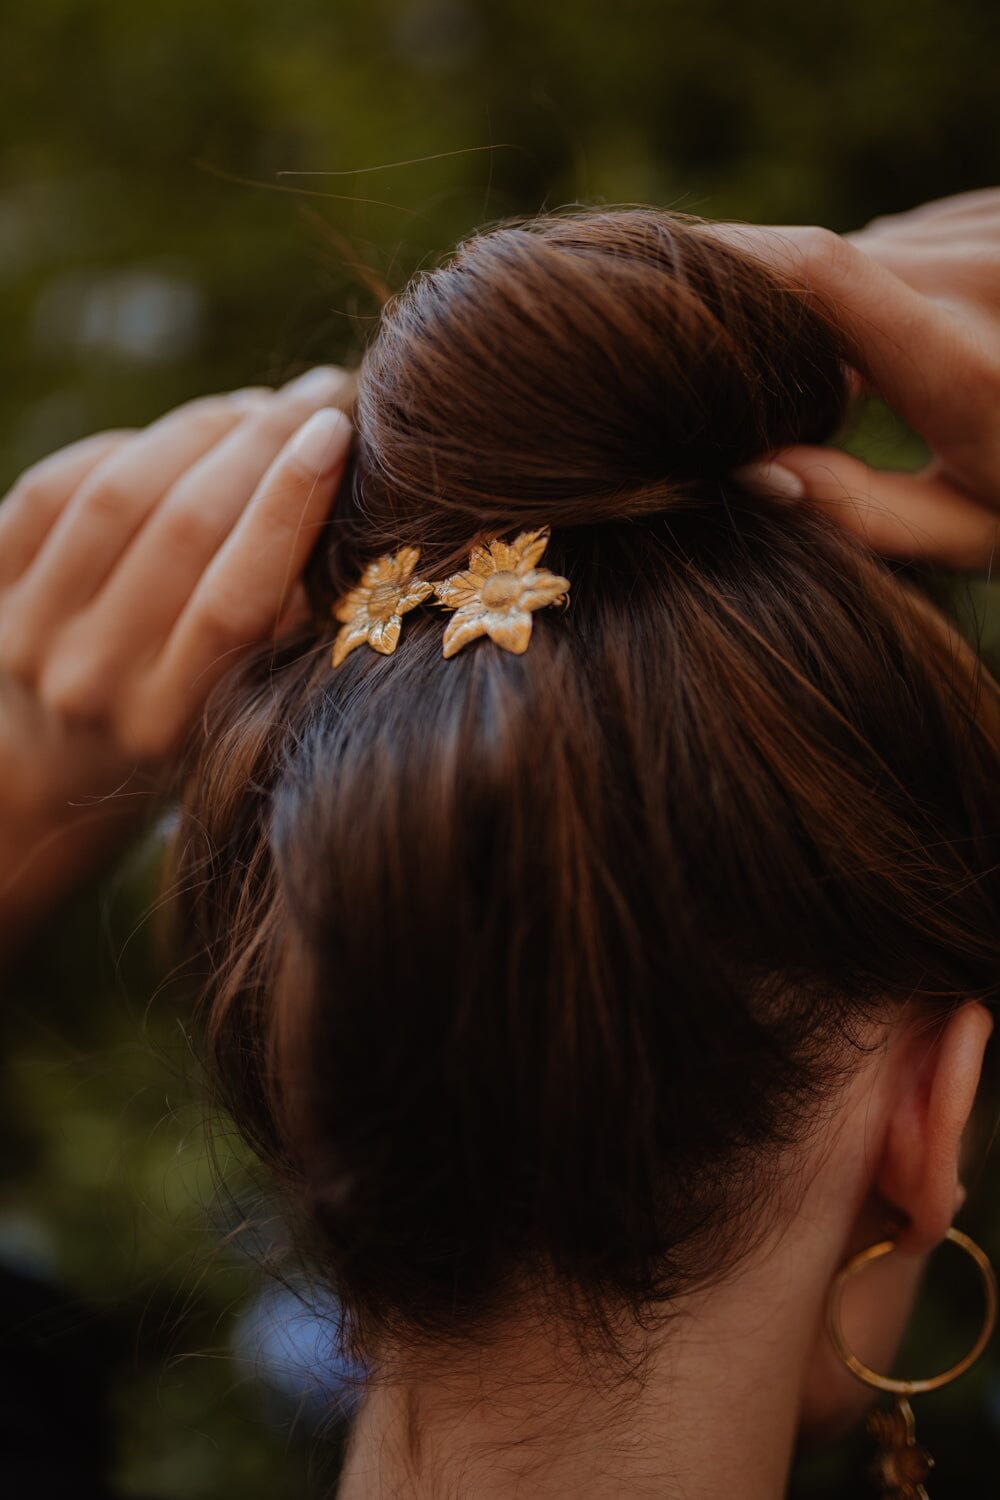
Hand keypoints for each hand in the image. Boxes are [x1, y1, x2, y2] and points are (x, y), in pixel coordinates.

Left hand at [0, 368, 351, 945]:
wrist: (42, 766)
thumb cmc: (171, 731)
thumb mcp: (236, 705)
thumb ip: (281, 623)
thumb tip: (333, 492)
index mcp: (168, 723)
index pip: (237, 599)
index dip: (289, 505)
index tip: (336, 433)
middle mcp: (91, 680)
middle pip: (182, 529)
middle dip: (259, 441)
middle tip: (317, 395)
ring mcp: (29, 631)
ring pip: (121, 493)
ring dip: (201, 429)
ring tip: (256, 406)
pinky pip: (59, 485)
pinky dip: (129, 447)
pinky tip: (178, 439)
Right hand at [710, 189, 999, 569]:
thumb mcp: (974, 532)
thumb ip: (859, 513)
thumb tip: (747, 473)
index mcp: (969, 366)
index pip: (817, 272)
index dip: (721, 266)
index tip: (648, 288)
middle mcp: (983, 273)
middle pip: (822, 265)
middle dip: (763, 318)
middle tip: (744, 394)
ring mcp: (995, 229)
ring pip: (859, 252)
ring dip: (827, 312)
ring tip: (859, 396)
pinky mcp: (998, 213)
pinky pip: (903, 240)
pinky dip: (877, 290)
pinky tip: (910, 352)